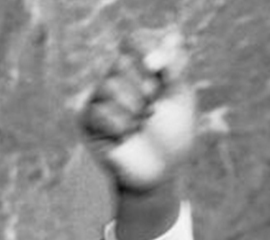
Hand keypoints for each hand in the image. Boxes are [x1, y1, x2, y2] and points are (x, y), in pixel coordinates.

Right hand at [79, 28, 196, 194]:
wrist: (162, 171)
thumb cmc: (174, 136)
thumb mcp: (182, 99)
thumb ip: (175, 68)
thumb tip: (170, 37)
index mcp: (138, 70)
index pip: (131, 42)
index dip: (144, 50)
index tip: (159, 68)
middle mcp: (116, 79)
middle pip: (120, 62)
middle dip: (144, 88)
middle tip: (152, 108)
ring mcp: (100, 99)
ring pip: (109, 85)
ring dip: (134, 109)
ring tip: (141, 125)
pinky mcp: (88, 120)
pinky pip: (99, 111)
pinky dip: (120, 126)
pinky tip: (126, 136)